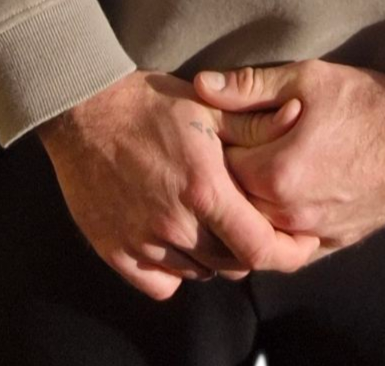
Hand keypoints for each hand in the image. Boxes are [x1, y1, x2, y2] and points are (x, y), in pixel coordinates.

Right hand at [36, 68, 320, 301]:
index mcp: (204, 189)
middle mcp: (175, 224)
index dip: (289, 252)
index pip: (260, 247)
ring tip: (210, 220)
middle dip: (250, 247)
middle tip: (250, 220)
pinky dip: (175, 269)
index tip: (300, 240)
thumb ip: (255, 124)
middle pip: (233, 264)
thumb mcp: (209, 106)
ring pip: (199, 273)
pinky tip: (176, 237)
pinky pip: (161, 282)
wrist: (84, 109)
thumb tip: (298, 117)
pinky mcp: (116, 251)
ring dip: (212, 255)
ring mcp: (143, 241)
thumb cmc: (150, 103)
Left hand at [191, 58, 384, 260]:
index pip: (219, 165)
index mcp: (276, 172)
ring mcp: (312, 234)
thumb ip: (249, 86)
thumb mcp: (306, 79)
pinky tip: (281, 198)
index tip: (222, 126)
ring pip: (258, 227)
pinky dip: (278, 225)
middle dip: (228, 177)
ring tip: (256, 171)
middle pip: (234, 201)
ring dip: (251, 203)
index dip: (217, 143)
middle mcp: (289, 213)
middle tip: (236, 147)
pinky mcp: (332, 244)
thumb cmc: (365, 101)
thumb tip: (202, 86)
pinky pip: (289, 244)